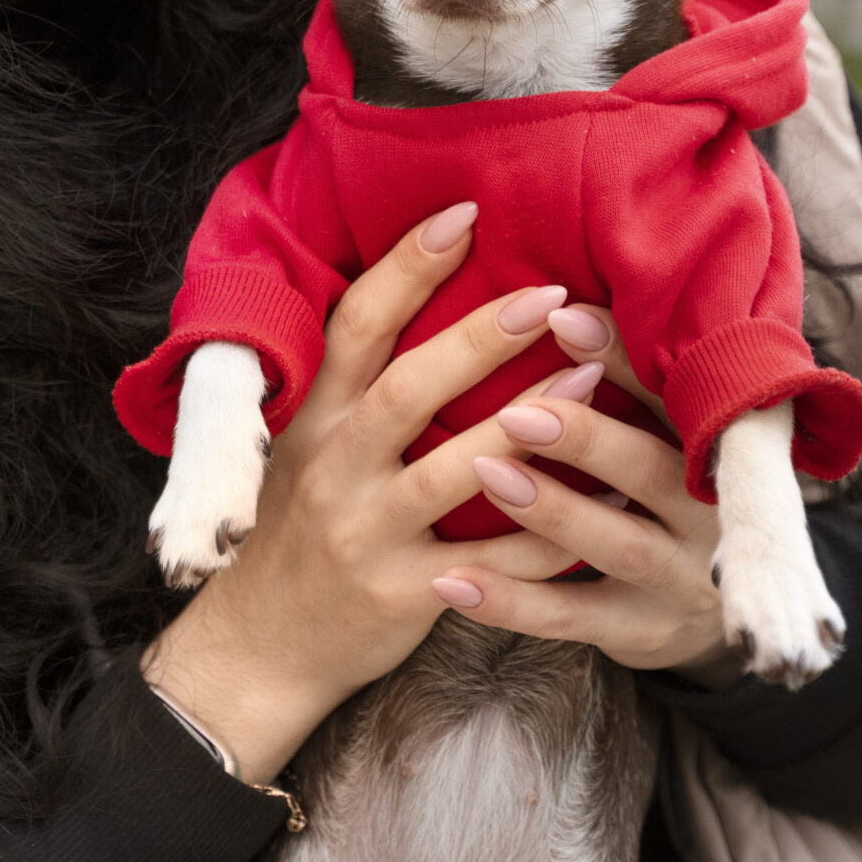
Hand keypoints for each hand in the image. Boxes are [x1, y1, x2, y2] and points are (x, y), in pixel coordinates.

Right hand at [140, 203, 586, 780]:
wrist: (257, 646)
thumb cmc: (296, 527)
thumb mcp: (304, 443)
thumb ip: (358, 381)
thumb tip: (428, 288)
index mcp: (315, 417)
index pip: (356, 326)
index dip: (407, 267)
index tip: (464, 214)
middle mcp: (335, 468)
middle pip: (408, 390)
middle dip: (480, 338)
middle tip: (549, 293)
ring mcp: (367, 534)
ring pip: (452, 475)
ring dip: (525, 426)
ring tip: (590, 379)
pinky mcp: (402, 595)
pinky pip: (493, 564)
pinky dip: (552, 533)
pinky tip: (605, 499)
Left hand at [428, 309, 746, 687]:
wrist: (711, 610)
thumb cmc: (662, 489)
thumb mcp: (668, 433)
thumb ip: (627, 378)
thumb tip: (555, 300)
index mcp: (719, 447)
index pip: (674, 396)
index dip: (621, 358)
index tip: (558, 316)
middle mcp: (713, 514)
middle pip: (653, 471)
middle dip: (586, 439)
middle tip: (518, 409)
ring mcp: (680, 580)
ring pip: (615, 544)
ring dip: (550, 510)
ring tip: (483, 472)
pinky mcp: (642, 631)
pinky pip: (571, 618)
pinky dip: (510, 601)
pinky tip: (451, 580)